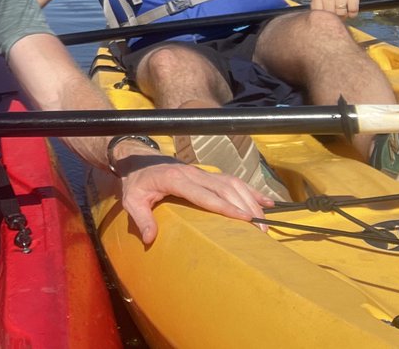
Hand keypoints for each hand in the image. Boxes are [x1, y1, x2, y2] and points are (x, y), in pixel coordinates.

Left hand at [116, 154, 270, 244]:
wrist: (137, 158)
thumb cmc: (135, 182)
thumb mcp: (132, 200)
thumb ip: (141, 218)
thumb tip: (150, 239)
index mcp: (175, 179)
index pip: (205, 195)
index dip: (226, 206)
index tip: (245, 219)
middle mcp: (193, 173)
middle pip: (225, 189)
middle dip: (245, 208)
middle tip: (261, 230)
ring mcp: (201, 172)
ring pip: (232, 183)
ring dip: (251, 200)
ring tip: (264, 222)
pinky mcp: (206, 174)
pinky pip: (232, 180)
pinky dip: (250, 190)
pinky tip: (266, 201)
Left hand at [310, 0, 362, 18]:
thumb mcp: (321, 3)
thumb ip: (317, 12)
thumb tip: (316, 26)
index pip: (320, 13)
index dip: (326, 18)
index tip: (328, 17)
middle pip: (332, 14)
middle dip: (336, 17)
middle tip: (337, 14)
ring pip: (342, 12)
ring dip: (344, 15)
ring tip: (343, 11)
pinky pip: (352, 10)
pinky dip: (353, 13)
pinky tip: (350, 9)